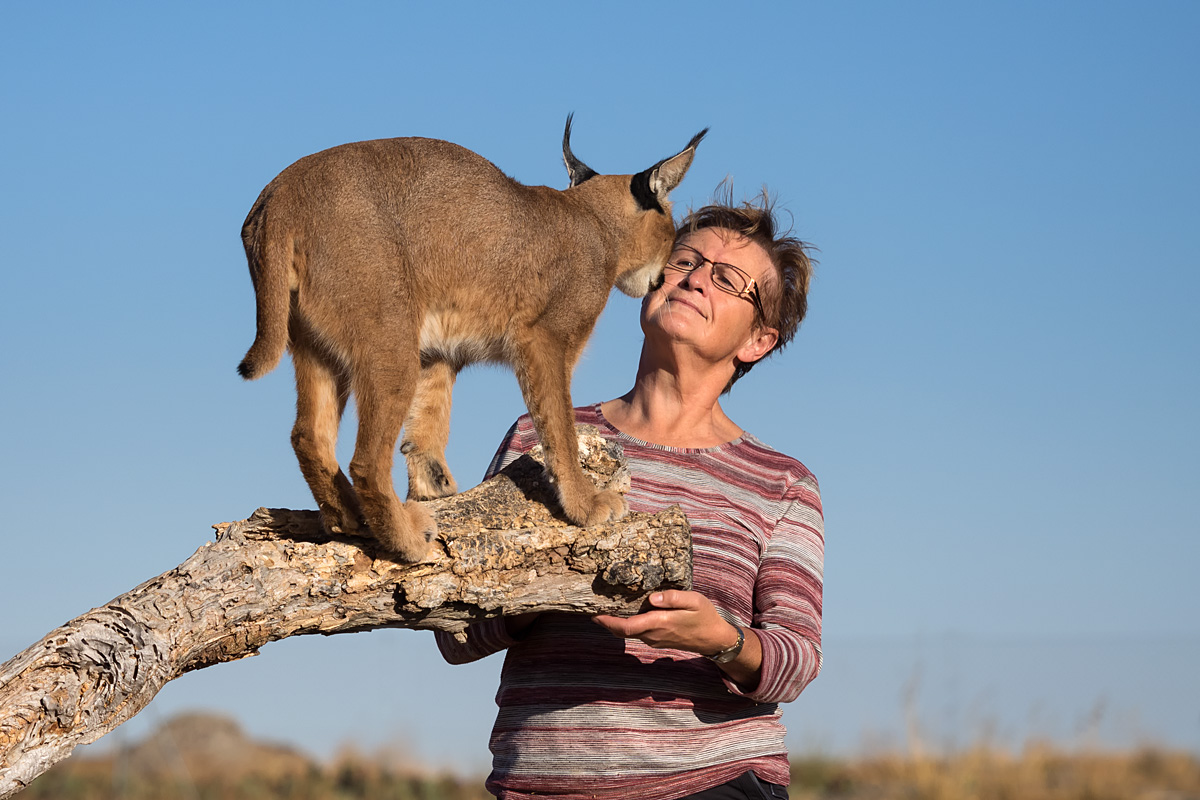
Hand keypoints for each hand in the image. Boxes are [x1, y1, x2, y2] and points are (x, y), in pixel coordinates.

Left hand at [593, 590, 737, 655]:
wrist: (714, 640)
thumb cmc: (705, 617)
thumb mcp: (694, 601)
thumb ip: (672, 598)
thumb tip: (651, 597)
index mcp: (659, 624)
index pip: (626, 627)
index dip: (608, 622)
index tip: (594, 615)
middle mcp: (653, 635)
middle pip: (622, 632)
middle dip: (606, 623)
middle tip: (592, 609)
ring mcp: (655, 639)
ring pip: (629, 633)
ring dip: (615, 624)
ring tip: (605, 608)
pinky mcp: (658, 639)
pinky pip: (637, 633)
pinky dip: (626, 625)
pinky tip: (625, 613)